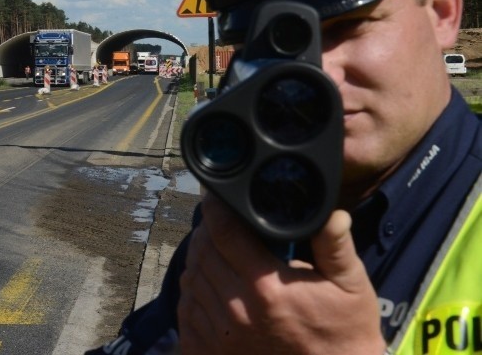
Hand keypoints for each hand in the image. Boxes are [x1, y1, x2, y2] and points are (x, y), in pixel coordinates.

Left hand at [177, 193, 385, 354]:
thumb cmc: (343, 331)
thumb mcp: (350, 287)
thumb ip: (335, 246)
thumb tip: (334, 214)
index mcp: (266, 286)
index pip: (224, 232)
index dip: (216, 208)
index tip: (216, 196)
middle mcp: (237, 309)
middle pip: (202, 253)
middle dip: (207, 233)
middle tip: (220, 226)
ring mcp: (220, 333)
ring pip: (190, 280)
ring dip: (198, 261)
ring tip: (216, 254)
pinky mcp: (210, 352)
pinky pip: (186, 312)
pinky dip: (192, 294)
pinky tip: (210, 287)